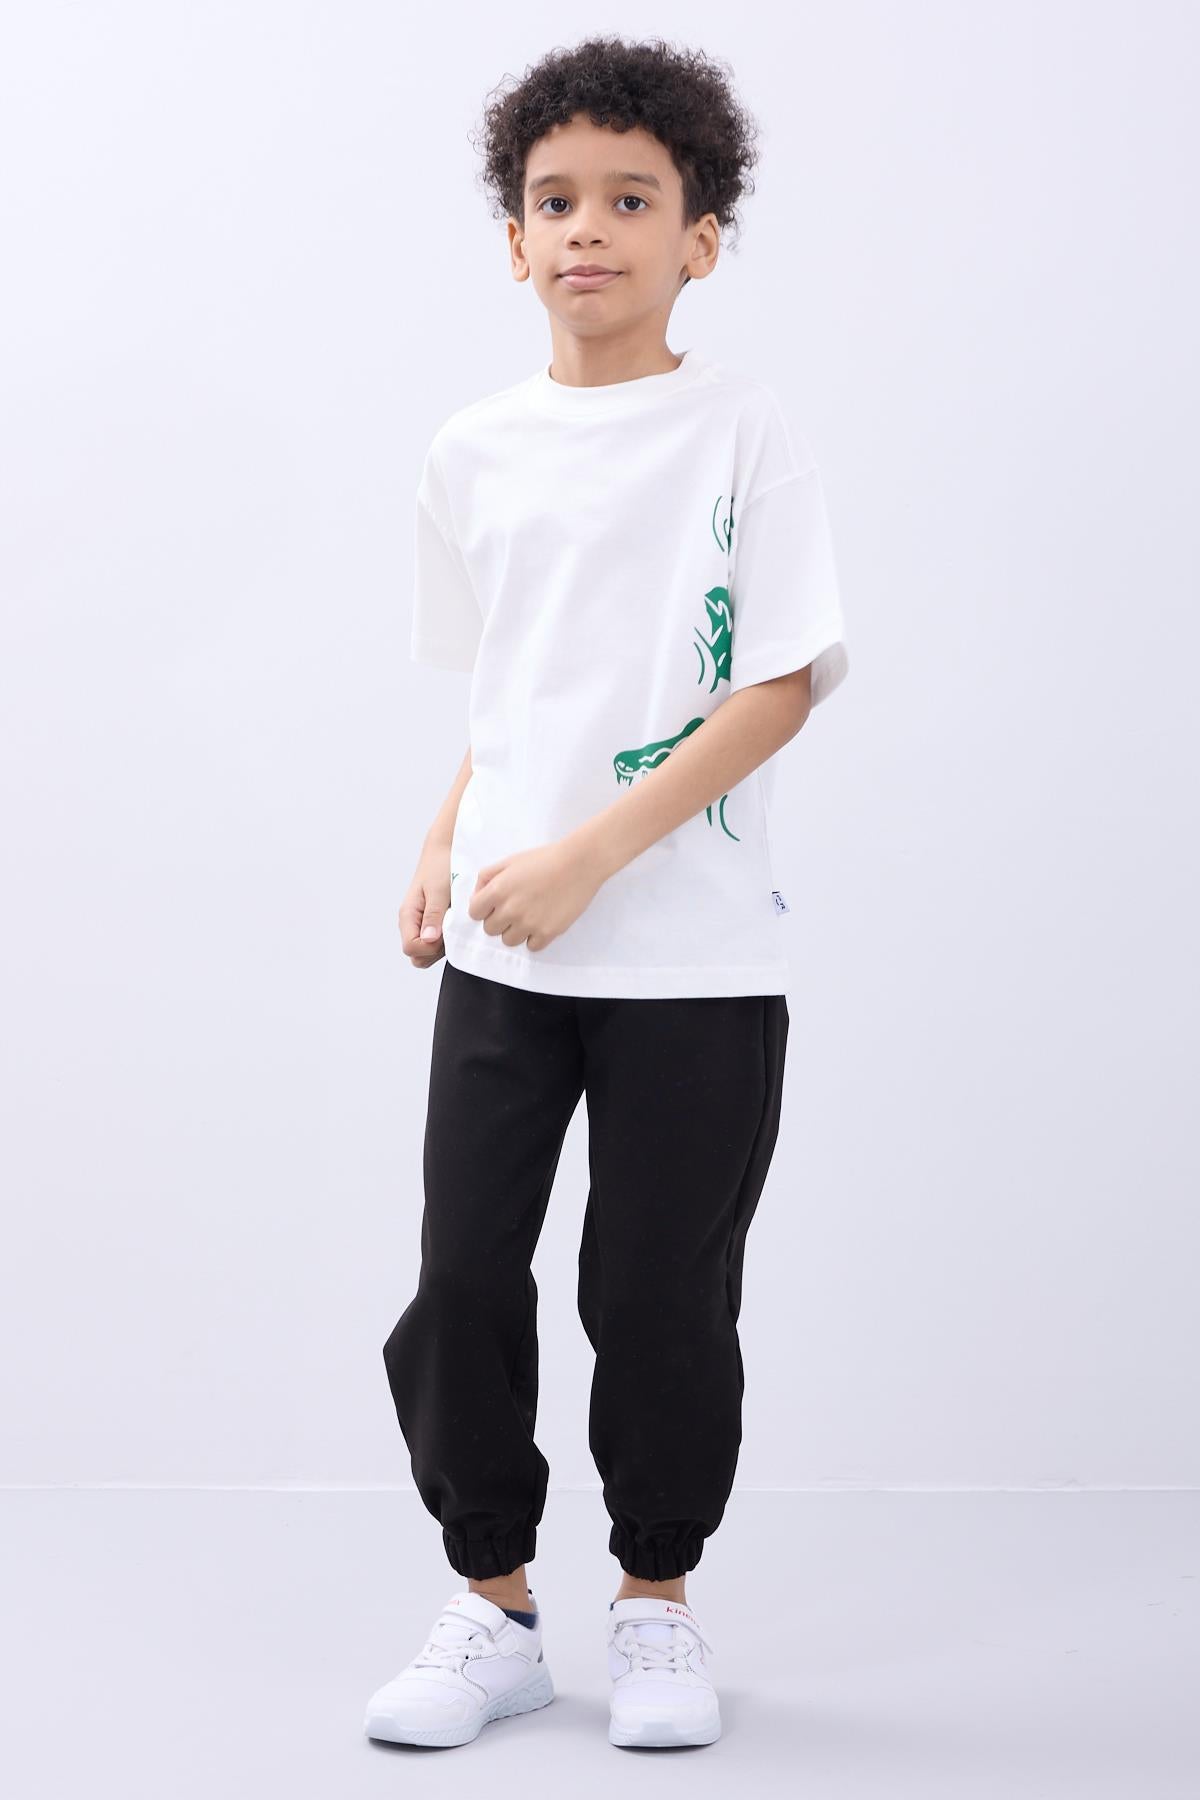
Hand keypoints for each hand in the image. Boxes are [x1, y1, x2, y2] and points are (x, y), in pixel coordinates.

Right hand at [398, 841, 452, 968]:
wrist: (445, 850)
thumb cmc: (440, 866)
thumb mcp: (438, 890)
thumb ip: (433, 915)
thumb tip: (428, 939)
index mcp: (408, 915)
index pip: (410, 948)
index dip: (429, 947)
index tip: (445, 932)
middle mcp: (412, 923)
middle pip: (418, 955)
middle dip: (436, 950)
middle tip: (451, 929)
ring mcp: (423, 925)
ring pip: (428, 952)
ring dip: (443, 945)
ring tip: (455, 923)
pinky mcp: (434, 924)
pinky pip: (437, 943)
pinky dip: (448, 939)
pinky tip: (456, 923)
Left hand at [469, 837, 604, 951]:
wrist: (579, 863)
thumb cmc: (544, 859)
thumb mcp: (510, 861)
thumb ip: (487, 877)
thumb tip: (478, 897)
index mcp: (497, 890)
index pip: (474, 913)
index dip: (483, 909)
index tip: (494, 905)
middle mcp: (510, 909)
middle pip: (490, 929)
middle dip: (499, 920)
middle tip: (514, 909)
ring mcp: (529, 923)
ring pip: (509, 941)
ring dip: (515, 931)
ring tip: (529, 916)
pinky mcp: (548, 933)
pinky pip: (532, 946)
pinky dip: (535, 938)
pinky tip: (542, 923)